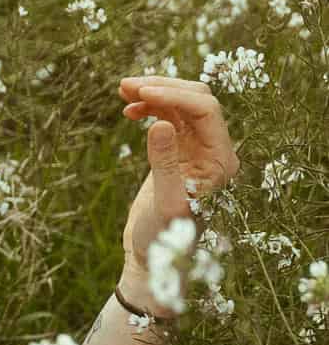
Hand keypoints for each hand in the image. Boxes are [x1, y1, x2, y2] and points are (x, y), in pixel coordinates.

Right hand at [117, 75, 239, 298]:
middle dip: (163, 87)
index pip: (205, 110)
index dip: (174, 96)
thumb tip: (160, 124)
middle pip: (196, 99)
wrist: (155, 258)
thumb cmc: (165, 240)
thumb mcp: (165, 204)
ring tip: (122, 90)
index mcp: (221, 161)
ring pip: (180, 104)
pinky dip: (149, 107)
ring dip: (153, 93)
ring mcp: (196, 149)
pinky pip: (168, 116)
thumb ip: (164, 163)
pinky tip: (128, 111)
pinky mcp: (178, 151)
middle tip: (126, 85)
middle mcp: (214, 150)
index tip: (141, 93)